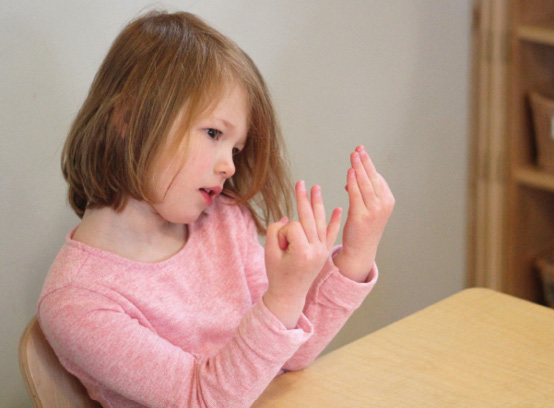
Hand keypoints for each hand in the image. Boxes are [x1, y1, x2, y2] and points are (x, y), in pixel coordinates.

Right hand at [263, 181, 341, 328]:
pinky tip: (338, 209)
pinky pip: (332, 235)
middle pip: (309, 219)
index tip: (279, 246)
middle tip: (300, 182)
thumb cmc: (277, 275)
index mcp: (303, 252)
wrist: (289, 295)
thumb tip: (287, 219)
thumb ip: (275, 231)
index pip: (294, 227)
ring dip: (317, 204)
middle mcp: (316, 250)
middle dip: (303, 200)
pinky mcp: (325, 253)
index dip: (282, 232)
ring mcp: (323, 251)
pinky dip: (334, 222)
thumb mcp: (268, 253)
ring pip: (321, 223)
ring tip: (315, 187)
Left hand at [334, 145, 394, 281]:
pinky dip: (354, 182)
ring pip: (365, 184)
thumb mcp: (366, 208)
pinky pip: (357, 194)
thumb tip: (351, 178)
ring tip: (353, 155)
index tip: (361, 152)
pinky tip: (350, 171)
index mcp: (387, 200)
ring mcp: (374, 210)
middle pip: (373, 178)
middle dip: (365, 161)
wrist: (361, 250)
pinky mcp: (362, 216)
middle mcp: (384, 204)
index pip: (377, 178)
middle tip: (358, 148)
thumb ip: (362, 193)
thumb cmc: (362, 229)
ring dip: (359, 167)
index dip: (368, 164)